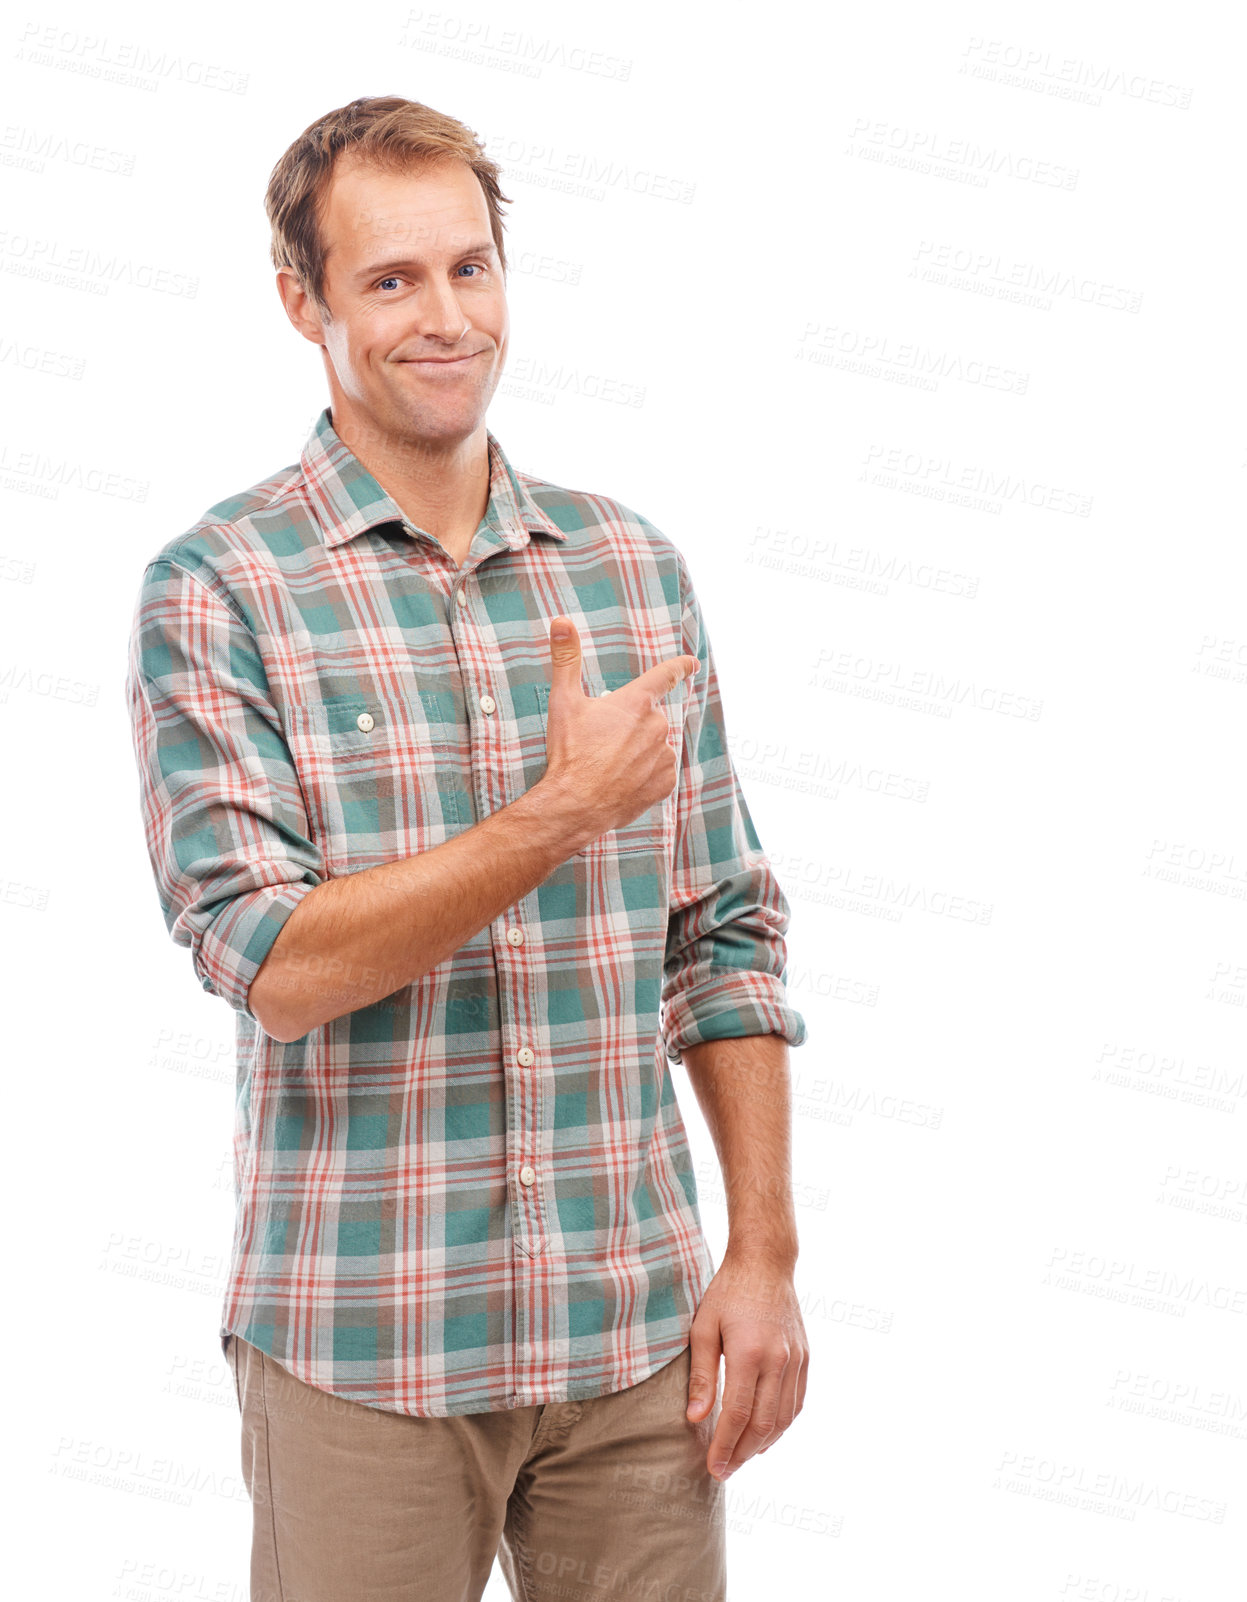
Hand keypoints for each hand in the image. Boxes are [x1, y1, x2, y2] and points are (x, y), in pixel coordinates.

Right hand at [542, 615, 697, 842]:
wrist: (576, 804)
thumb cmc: (570, 752)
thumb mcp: (564, 701)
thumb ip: (566, 659)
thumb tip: (561, 622)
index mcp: (636, 703)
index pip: (665, 675)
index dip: (680, 666)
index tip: (692, 663)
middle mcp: (656, 726)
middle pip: (648, 718)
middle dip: (630, 726)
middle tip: (602, 742)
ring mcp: (663, 755)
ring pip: (653, 746)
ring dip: (637, 751)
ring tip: (608, 765)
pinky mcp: (665, 783)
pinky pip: (659, 773)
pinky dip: (644, 775)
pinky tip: (622, 781)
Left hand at [685, 1250, 808, 1481]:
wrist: (765, 1263)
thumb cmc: (727, 1292)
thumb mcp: (704, 1327)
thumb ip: (702, 1374)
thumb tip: (696, 1419)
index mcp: (749, 1352)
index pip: (737, 1414)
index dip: (725, 1446)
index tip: (712, 1467)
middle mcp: (778, 1360)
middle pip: (763, 1423)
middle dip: (742, 1453)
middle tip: (724, 1471)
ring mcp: (796, 1360)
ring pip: (783, 1418)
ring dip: (763, 1445)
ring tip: (741, 1458)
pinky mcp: (805, 1358)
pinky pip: (797, 1402)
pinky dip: (782, 1425)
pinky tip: (765, 1436)